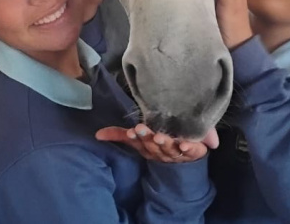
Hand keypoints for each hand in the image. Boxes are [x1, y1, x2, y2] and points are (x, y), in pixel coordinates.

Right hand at [95, 124, 218, 163]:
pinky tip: (185, 145)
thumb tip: (97, 134)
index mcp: (147, 148)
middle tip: (140, 128)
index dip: (135, 138)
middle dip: (146, 137)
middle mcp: (160, 151)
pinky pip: (190, 151)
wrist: (186, 160)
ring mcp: (176, 152)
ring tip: (158, 136)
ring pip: (168, 147)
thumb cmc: (159, 145)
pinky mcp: (192, 152)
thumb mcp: (138, 140)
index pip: (139, 143)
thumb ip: (119, 135)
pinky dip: (187, 148)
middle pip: (152, 144)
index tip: (131, 131)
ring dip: (163, 143)